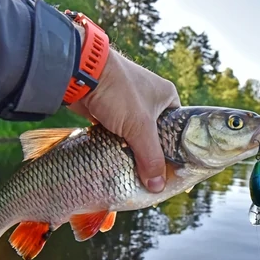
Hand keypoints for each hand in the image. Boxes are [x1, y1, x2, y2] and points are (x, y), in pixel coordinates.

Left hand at [67, 47, 180, 192]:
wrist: (81, 73)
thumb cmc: (119, 93)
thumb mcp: (140, 127)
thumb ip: (151, 158)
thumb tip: (158, 186)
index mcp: (167, 96)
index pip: (178, 129)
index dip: (175, 152)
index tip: (171, 172)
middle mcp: (151, 99)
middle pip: (156, 136)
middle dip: (151, 154)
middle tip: (151, 176)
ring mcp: (129, 104)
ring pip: (136, 136)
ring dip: (132, 151)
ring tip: (134, 173)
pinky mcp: (111, 111)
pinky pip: (119, 134)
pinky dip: (117, 145)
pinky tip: (116, 160)